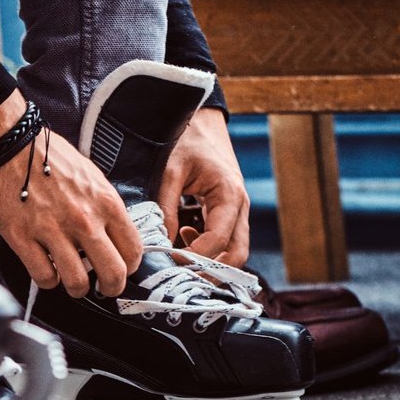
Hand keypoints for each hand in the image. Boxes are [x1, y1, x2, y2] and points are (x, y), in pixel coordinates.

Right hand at [0, 91, 141, 297]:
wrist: (9, 145)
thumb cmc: (46, 157)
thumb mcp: (90, 176)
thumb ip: (103, 206)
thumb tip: (111, 234)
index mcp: (105, 202)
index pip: (133, 249)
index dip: (130, 267)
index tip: (122, 269)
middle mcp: (83, 219)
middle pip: (113, 274)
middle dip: (111, 288)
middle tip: (104, 289)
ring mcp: (52, 231)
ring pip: (77, 283)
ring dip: (77, 289)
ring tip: (72, 283)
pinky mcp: (23, 239)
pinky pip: (44, 277)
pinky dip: (48, 280)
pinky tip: (48, 269)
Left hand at [158, 107, 249, 265]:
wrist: (198, 120)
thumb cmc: (184, 141)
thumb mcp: (169, 172)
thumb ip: (165, 209)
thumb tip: (160, 244)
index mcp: (229, 195)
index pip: (219, 240)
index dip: (195, 257)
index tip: (170, 263)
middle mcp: (239, 207)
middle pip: (237, 254)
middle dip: (212, 272)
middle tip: (180, 279)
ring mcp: (237, 211)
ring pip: (234, 251)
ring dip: (210, 262)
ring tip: (178, 259)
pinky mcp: (228, 213)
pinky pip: (225, 241)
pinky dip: (207, 250)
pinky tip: (183, 239)